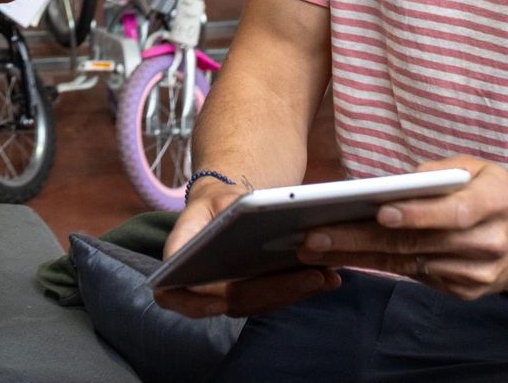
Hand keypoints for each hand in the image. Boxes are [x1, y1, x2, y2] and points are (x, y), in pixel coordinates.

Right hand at [153, 175, 340, 317]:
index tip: (221, 300)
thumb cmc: (214, 204)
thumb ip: (203, 221)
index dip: (197, 304)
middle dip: (276, 291)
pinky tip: (329, 277)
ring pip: (262, 303)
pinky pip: (278, 298)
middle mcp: (205, 292)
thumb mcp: (205, 203)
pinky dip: (303, 288)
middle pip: (236, 301)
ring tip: (325, 276)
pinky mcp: (259, 297)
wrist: (230, 211)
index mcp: (182, 269)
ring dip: (295, 292)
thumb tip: (204, 241)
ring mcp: (233, 298)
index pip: (178, 295)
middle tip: (310, 276)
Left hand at [295, 157, 507, 300]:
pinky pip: (416, 277)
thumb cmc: (497, 193)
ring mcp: (477, 273)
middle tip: (316, 235)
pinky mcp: (465, 291)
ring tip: (315, 248)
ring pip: (409, 265)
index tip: (379, 212)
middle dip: (361, 239)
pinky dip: (378, 267)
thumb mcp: (479, 167)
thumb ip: (441, 171)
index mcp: (496, 202)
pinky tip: (344, 258)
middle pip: (419, 244)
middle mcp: (489, 243)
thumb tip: (396, 183)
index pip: (453, 213)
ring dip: (358, 257)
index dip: (417, 215)